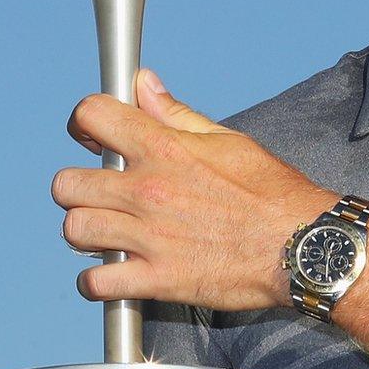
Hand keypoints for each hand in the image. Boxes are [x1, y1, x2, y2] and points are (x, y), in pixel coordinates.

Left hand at [53, 68, 336, 310]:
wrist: (302, 245)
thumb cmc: (271, 193)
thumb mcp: (227, 140)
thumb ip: (176, 114)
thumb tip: (143, 84)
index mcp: (164, 149)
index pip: (92, 116)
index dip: (84, 124)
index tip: (91, 137)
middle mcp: (147, 191)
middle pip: (66, 183)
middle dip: (78, 187)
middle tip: (101, 195)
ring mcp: (149, 237)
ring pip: (75, 231)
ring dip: (86, 232)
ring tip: (109, 235)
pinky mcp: (157, 280)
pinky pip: (96, 284)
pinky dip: (97, 282)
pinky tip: (114, 274)